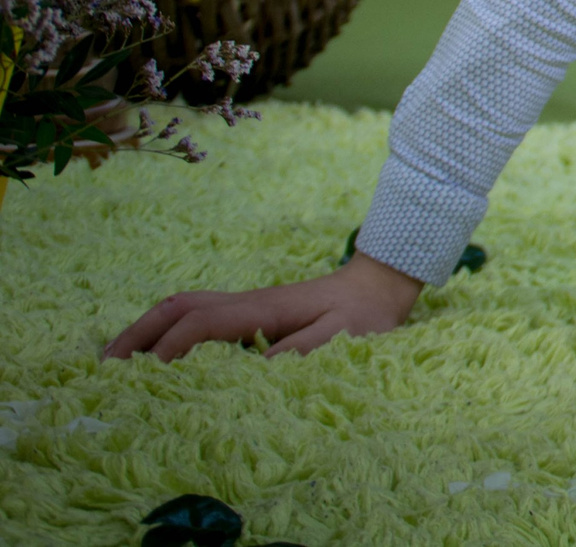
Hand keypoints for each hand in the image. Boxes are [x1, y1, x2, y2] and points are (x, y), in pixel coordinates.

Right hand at [102, 249, 422, 361]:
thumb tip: (256, 368)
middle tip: (103, 368)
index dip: (172, 350)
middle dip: (138, 335)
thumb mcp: (342, 338)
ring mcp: (243, 303)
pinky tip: (155, 352)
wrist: (377, 287)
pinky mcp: (246, 311)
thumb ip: (301, 352)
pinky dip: (165, 329)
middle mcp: (244, 302)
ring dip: (146, 330)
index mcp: (262, 309)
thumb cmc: (362, 318)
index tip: (148, 381)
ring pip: (182, 306)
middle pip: (177, 307)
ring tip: (115, 362)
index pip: (201, 325)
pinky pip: (195, 314)